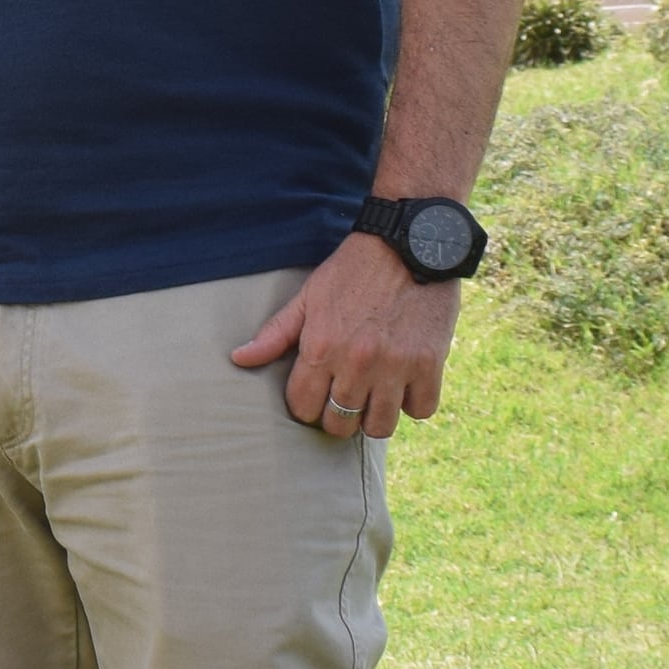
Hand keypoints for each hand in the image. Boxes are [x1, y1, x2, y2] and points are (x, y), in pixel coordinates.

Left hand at [231, 234, 459, 440]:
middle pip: (339, 425)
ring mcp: (395, 365)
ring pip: (380, 426)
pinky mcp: (430, 363)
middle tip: (345, 397)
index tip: (316, 394)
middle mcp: (356, 363)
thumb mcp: (309, 296)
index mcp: (321, 347)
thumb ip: (275, 333)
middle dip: (338, 416)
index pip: (303, 408)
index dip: (306, 405)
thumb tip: (238, 358)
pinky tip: (406, 385)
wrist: (408, 242)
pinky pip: (421, 410)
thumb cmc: (353, 270)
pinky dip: (414, 403)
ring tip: (375, 396)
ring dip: (375, 416)